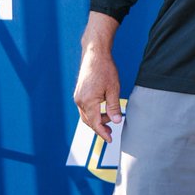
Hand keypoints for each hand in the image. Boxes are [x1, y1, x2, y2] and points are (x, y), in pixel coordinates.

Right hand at [72, 14, 122, 142]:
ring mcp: (77, 97)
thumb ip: (114, 106)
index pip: (95, 123)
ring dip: (97, 119)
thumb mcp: (114, 89)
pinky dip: (93, 112)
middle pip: (89, 121)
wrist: (94, 54)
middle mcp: (79, 101)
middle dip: (100, 127)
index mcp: (88, 102)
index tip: (110, 140)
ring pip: (86, 115)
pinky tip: (103, 110)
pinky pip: (85, 108)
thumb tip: (116, 121)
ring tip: (110, 119)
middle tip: (111, 131)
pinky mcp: (79, 93)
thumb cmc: (105, 70)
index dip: (103, 133)